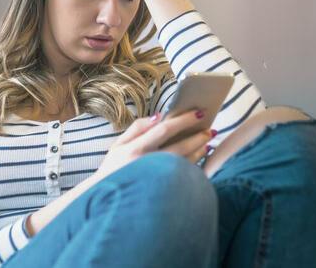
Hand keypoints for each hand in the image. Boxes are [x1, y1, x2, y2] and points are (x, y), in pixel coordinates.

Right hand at [94, 110, 214, 181]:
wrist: (105, 201)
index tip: (198, 113)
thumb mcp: (117, 145)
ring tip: (207, 142)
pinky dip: (194, 167)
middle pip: (179, 147)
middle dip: (197, 137)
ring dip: (199, 151)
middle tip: (210, 129)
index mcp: (135, 149)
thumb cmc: (112, 170)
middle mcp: (147, 164)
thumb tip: (159, 116)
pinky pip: (183, 178)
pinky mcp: (163, 192)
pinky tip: (200, 159)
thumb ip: (137, 128)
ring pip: (184, 163)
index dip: (183, 120)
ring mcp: (155, 179)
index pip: (164, 129)